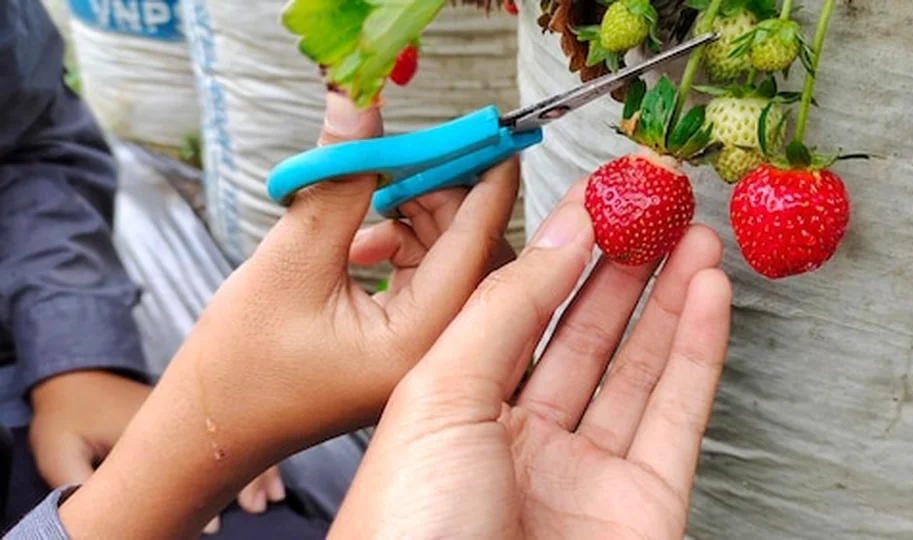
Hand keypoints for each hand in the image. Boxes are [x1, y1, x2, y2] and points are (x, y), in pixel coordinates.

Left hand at [31, 370, 291, 534]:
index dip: (207, 495)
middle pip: (226, 443)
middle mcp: (180, 414)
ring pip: (239, 435)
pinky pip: (238, 428)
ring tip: (267, 498)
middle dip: (247, 479)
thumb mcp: (58, 450)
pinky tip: (267, 477)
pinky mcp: (196, 413)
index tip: (213, 525)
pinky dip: (256, 452)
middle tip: (254, 508)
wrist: (75, 376)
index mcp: (149, 426)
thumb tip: (107, 513)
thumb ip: (79, 480)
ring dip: (258, 467)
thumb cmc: (66, 416)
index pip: (191, 461)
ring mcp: (192, 410)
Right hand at [59, 92, 520, 537]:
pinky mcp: (410, 351)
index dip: (485, 176)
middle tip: (402, 154)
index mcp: (422, 344)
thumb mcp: (290, 261)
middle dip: (443, 195)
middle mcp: (439, 356)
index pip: (477, 241)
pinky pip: (430, 282)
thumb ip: (338, 180)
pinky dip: (406, 249)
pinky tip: (362, 240)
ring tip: (370, 199)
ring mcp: (428, 358)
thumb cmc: (238, 368)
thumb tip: (359, 102)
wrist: (209, 432)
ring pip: (453, 262)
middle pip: (474, 251)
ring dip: (420, 220)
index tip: (491, 128)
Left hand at [330, 181, 732, 538]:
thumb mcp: (438, 398)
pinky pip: (678, 412)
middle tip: (652, 207)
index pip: (519, 315)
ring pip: (638, 368)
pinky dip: (698, 350)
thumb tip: (556, 241)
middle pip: (584, 335)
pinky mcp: (646, 503)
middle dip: (622, 267)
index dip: (560, 252)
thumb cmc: (413, 538)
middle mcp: (524, 444)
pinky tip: (706, 297)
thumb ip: (503, 313)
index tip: (595, 197)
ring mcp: (587, 475)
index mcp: (459, 417)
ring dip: (668, 297)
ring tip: (692, 234)